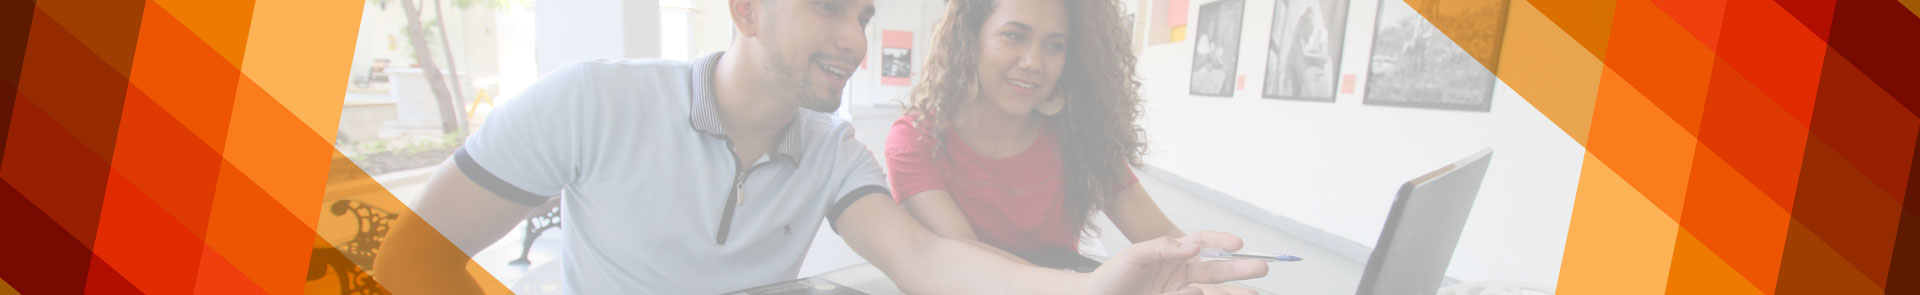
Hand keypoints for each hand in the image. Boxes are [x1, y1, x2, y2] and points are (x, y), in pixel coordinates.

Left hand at [1085, 231, 1269, 293]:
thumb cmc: (1112, 275)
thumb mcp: (1134, 256)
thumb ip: (1162, 247)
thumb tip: (1192, 244)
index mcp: (1174, 253)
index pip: (1204, 242)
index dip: (1221, 240)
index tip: (1238, 243)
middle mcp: (1182, 273)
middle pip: (1217, 268)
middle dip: (1240, 268)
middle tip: (1261, 268)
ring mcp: (1180, 291)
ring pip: (1211, 291)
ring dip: (1228, 291)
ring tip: (1246, 293)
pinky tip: (1210, 294)